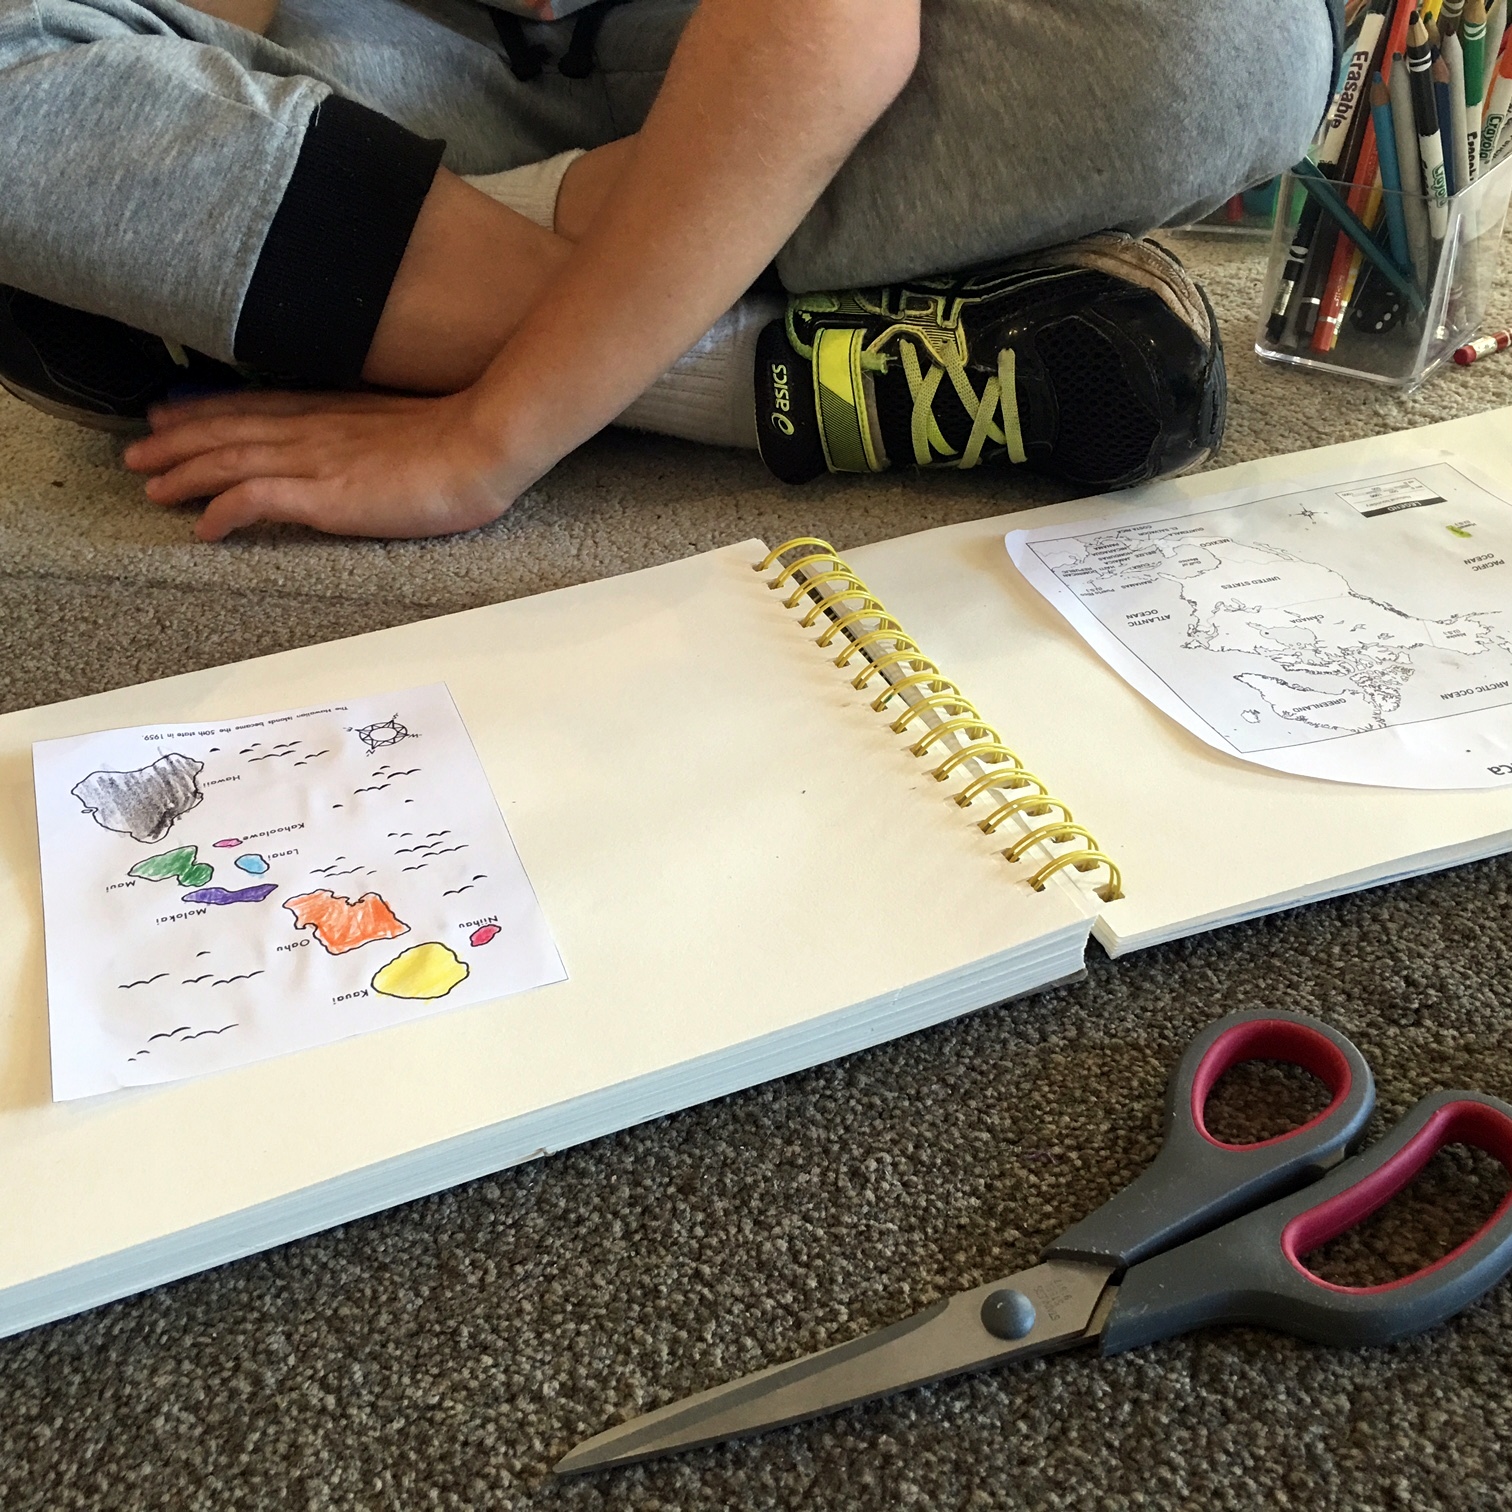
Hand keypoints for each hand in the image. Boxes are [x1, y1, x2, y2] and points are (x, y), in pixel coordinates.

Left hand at [122, 387, 532, 541]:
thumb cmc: (459, 440)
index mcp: (332, 412)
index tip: (170, 414)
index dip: (204, 411)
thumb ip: (368, 431)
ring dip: (184, 473)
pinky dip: (223, 510)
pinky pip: (257, 499)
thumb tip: (356, 446)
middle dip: (176, 441)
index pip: (253, 407)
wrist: (481, 446)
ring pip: (228, 460)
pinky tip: (203, 527)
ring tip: (151, 487)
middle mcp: (312, 430)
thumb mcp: (403, 425)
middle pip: (227, 430)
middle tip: (138, 453)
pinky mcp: (325, 494)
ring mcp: (315, 460)